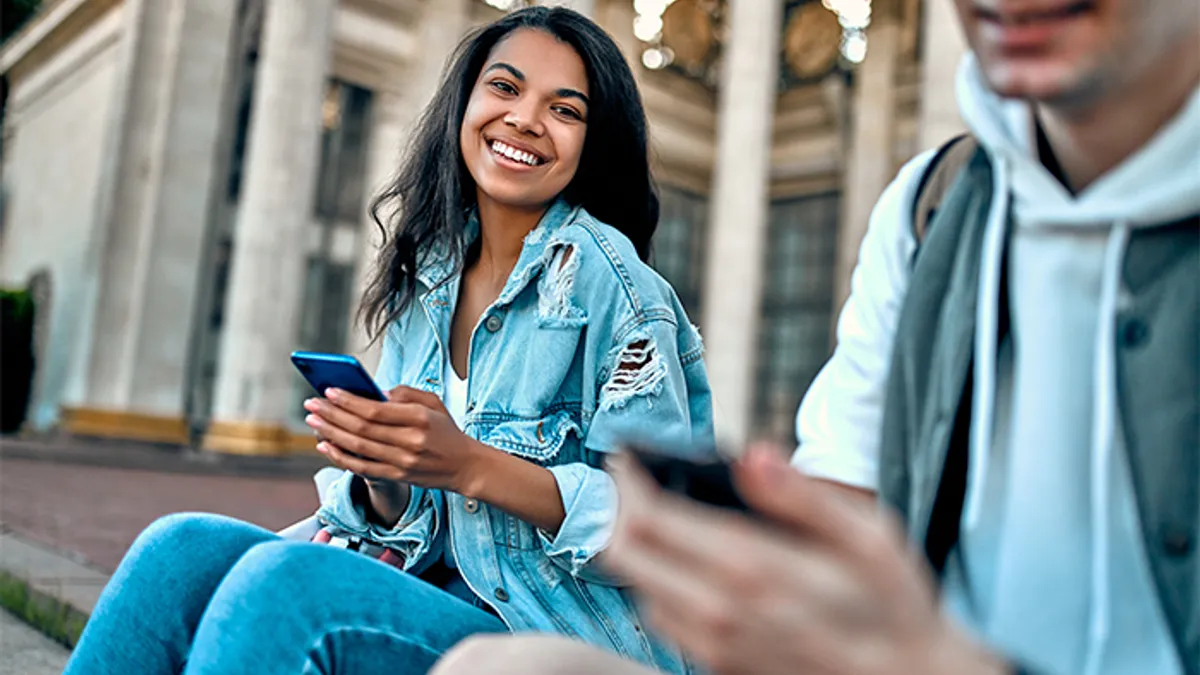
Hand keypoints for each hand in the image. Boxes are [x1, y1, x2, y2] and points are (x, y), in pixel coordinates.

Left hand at [303, 385, 484, 495]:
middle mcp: (411, 441)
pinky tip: (326, 445)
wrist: (465, 466)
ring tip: (313, 421)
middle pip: (362, 427)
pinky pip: (362, 467)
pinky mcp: (398, 476)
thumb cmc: (446, 431)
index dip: (348, 401)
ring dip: (331, 433)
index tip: (329, 391)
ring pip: (358, 447)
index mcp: (420, 418)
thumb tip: (374, 393)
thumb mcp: (433, 403)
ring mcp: (403, 461)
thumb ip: (405, 393)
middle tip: (312, 404)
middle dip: (332, 414)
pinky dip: (341, 457)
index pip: (376, 409)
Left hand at [604, 445, 1009, 674]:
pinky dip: (657, 582)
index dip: (628, 481)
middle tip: (635, 481)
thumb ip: (802, 496)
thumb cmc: (890, 604)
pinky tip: (685, 561)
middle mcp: (721, 612)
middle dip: (620, 510)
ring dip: (637, 548)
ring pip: (638, 588)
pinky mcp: (717, 666)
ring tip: (658, 513)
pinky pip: (662, 619)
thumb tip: (753, 456)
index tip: (628, 457)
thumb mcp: (869, 537)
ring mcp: (714, 646)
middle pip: (626, 555)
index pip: (650, 520)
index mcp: (753, 569)